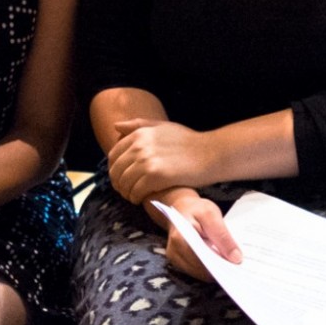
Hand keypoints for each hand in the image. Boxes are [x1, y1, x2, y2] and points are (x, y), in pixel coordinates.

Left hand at [107, 119, 223, 202]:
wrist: (211, 154)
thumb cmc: (189, 142)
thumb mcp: (164, 127)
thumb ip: (139, 125)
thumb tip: (116, 125)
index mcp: (140, 133)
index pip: (114, 155)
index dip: (115, 170)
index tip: (122, 178)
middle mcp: (141, 145)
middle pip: (117, 171)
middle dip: (119, 184)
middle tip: (128, 191)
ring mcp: (147, 160)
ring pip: (124, 183)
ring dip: (127, 193)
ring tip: (136, 196)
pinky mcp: (156, 176)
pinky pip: (136, 192)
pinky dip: (137, 198)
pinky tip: (145, 199)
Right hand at [149, 188, 241, 280]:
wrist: (183, 210)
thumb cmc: (196, 210)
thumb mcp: (212, 215)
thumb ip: (223, 236)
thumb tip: (235, 258)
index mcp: (180, 238)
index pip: (201, 259)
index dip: (218, 265)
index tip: (235, 267)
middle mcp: (174, 252)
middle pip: (200, 269)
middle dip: (219, 269)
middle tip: (237, 267)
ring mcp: (176, 259)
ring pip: (200, 273)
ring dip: (215, 270)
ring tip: (231, 265)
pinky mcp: (181, 263)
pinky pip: (198, 271)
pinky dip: (211, 269)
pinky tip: (221, 263)